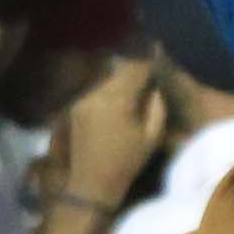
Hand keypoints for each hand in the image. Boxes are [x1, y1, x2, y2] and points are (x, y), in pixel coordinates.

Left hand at [50, 55, 171, 207]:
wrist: (90, 185)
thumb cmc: (126, 163)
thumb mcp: (151, 137)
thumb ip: (156, 107)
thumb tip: (155, 87)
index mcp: (117, 100)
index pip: (135, 69)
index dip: (148, 58)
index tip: (159, 49)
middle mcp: (96, 94)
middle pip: (118, 71)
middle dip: (133, 67)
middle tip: (148, 64)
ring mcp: (82, 100)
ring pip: (105, 80)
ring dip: (119, 78)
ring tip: (134, 80)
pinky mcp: (75, 108)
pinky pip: (95, 91)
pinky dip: (108, 90)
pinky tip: (116, 98)